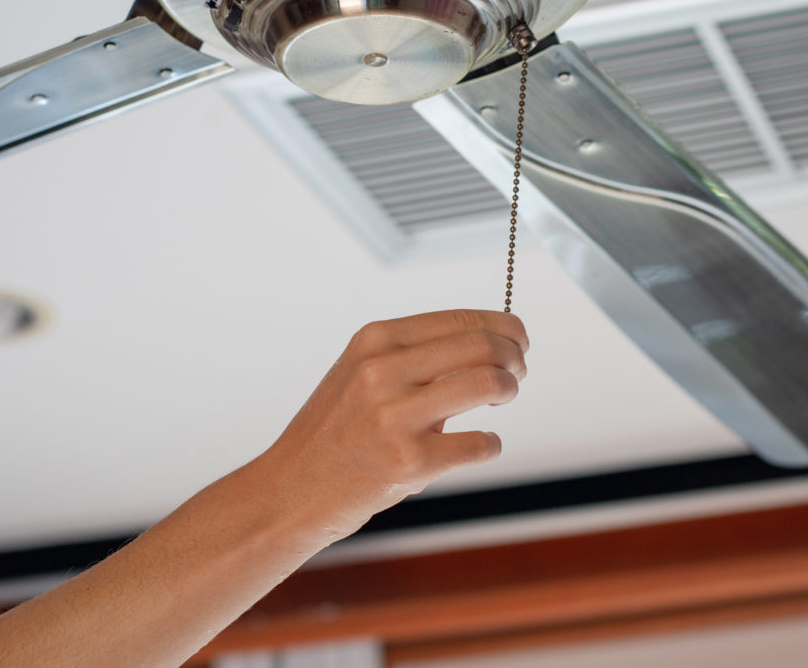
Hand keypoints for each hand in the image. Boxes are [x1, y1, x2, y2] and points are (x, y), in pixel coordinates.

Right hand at [252, 308, 528, 542]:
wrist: (290, 490)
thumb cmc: (334, 431)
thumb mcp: (360, 372)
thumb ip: (413, 355)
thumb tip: (489, 345)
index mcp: (373, 340)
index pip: (461, 319)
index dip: (504, 328)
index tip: (516, 341)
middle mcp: (382, 371)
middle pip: (483, 345)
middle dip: (514, 357)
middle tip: (517, 372)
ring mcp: (394, 417)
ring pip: (488, 383)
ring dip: (508, 390)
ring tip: (501, 400)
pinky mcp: (408, 462)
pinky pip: (480, 444)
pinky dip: (490, 444)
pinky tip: (480, 445)